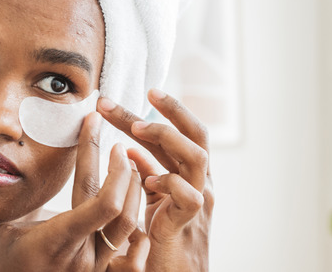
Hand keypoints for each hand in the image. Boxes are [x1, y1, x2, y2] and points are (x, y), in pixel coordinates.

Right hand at [0, 112, 144, 271]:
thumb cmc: (3, 269)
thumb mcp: (11, 231)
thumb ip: (37, 207)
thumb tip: (39, 171)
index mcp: (59, 241)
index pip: (98, 198)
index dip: (96, 155)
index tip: (92, 125)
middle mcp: (85, 257)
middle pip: (120, 207)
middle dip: (123, 168)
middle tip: (117, 143)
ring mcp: (95, 268)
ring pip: (130, 224)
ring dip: (132, 189)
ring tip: (127, 165)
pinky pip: (128, 243)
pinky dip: (131, 214)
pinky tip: (129, 197)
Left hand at [98, 89, 213, 271]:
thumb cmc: (164, 240)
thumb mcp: (153, 199)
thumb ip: (146, 173)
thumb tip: (131, 150)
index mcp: (190, 175)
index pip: (184, 133)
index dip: (168, 111)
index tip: (144, 91)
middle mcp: (200, 184)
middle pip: (196, 135)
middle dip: (173, 109)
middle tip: (146, 91)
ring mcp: (199, 203)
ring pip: (197, 156)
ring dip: (167, 137)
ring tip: (137, 128)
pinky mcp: (188, 225)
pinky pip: (188, 196)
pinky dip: (167, 182)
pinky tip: (146, 179)